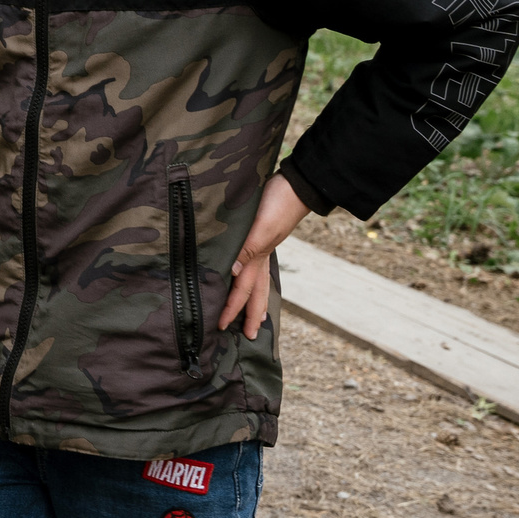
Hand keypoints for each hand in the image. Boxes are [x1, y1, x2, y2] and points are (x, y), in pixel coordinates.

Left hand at [221, 174, 311, 341]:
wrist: (297, 182)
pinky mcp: (261, 231)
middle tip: (248, 336)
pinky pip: (254, 259)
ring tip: (253, 314)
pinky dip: (251, 273)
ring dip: (253, 298)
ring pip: (257, 278)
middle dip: (249, 313)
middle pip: (255, 290)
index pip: (242, 289)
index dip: (231, 308)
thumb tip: (233, 274)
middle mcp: (261, 254)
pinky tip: (246, 271)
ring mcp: (263, 244)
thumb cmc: (278, 201)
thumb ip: (248, 250)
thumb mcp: (261, 227)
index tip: (221, 326)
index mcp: (258, 256)